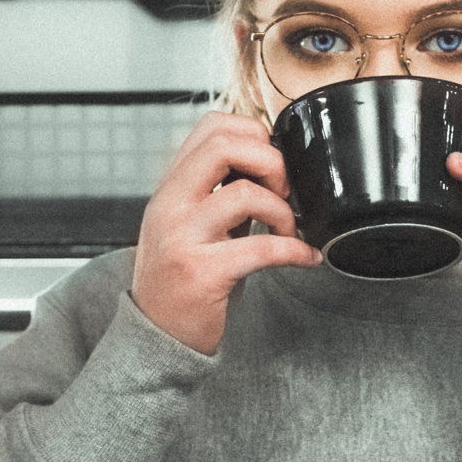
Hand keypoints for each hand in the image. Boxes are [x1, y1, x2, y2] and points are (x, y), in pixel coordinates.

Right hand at [132, 111, 320, 354]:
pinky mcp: (201, 273)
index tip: (271, 164)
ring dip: (283, 212)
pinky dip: (295, 250)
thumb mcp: (191, 222)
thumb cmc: (183, 276)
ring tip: (289, 230)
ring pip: (244, 194)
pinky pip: (261, 248)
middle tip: (285, 191)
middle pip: (224, 146)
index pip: (211, 126)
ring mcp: (181, 237)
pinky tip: (305, 256)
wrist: (156, 334)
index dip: (253, 134)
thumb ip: (219, 190)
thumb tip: (273, 162)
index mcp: (171, 186)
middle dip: (271, 162)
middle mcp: (170, 205)